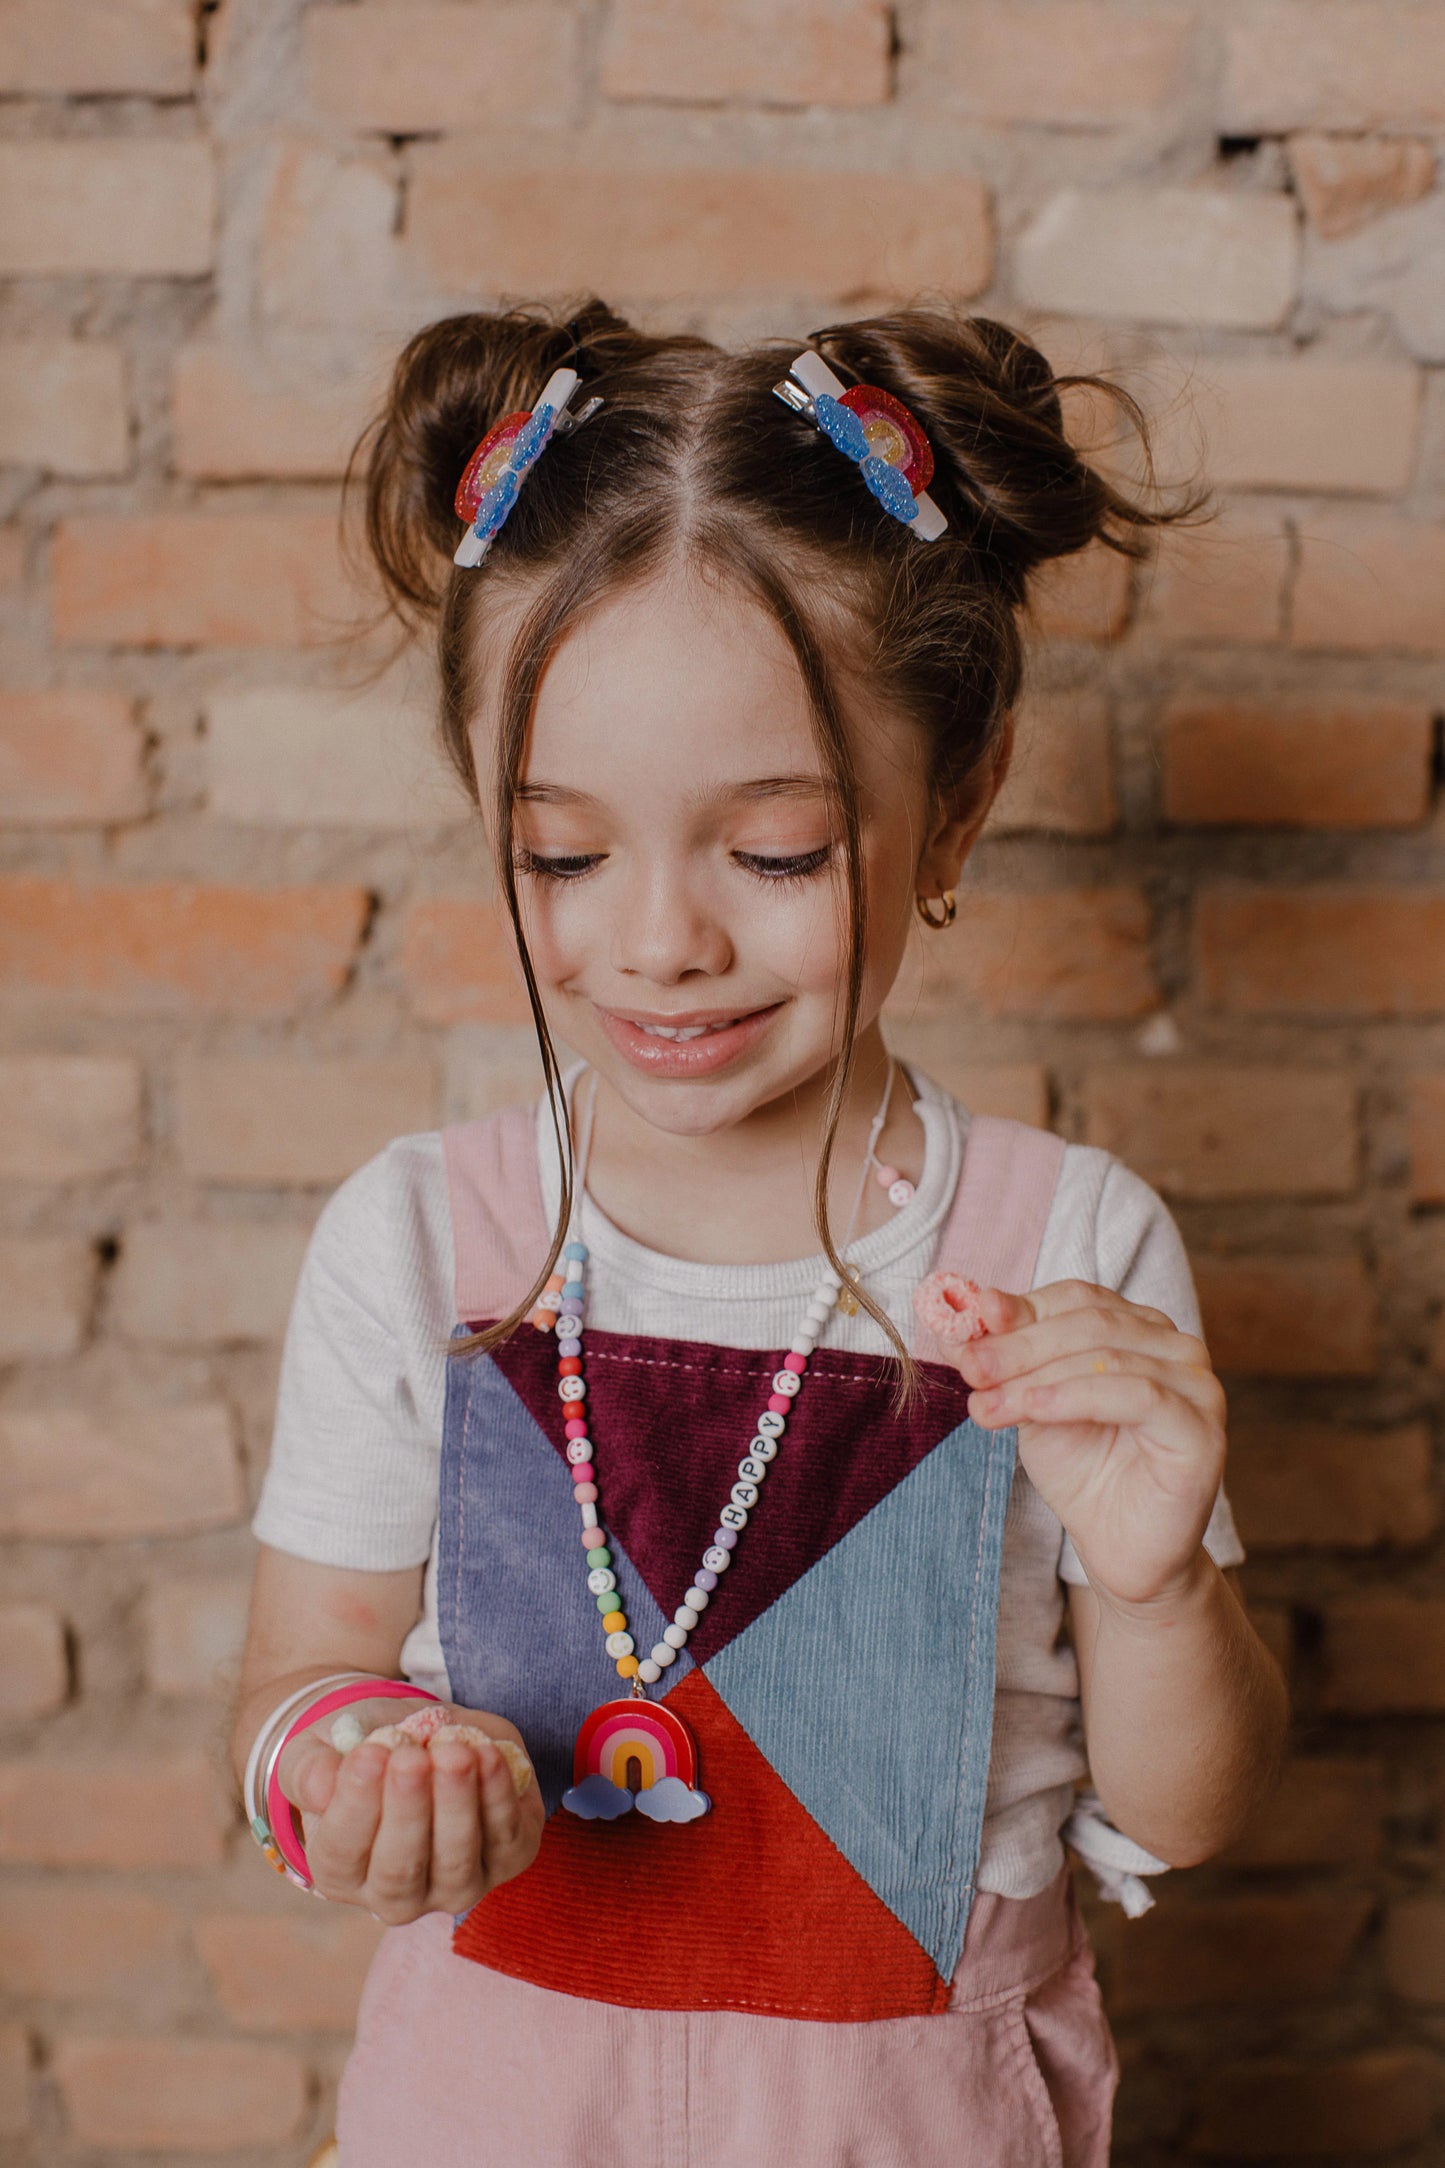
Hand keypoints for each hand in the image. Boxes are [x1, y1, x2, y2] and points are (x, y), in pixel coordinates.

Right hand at [276, 1697, 543, 1920]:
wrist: (421, 1740)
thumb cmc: (362, 1752)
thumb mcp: (318, 1751)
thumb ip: (310, 1769)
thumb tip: (320, 1787)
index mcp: (340, 1873)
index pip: (343, 1852)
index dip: (356, 1804)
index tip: (368, 1754)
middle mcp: (396, 1897)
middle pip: (401, 1868)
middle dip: (409, 1810)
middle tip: (411, 1756)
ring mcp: (455, 1886)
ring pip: (458, 1861)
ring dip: (457, 1804)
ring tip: (453, 1751)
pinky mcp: (507, 1859)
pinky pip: (507, 1838)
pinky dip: (500, 1796)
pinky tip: (487, 1753)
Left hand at [947, 1282, 1226, 1611]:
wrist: (1120, 1550)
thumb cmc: (1083, 1471)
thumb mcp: (1032, 1402)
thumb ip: (1007, 1358)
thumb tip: (962, 1313)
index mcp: (1138, 1327)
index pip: (1077, 1298)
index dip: (1019, 1311)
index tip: (964, 1330)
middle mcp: (1175, 1346)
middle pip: (1089, 1322)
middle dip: (1019, 1345)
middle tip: (970, 1367)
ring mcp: (1196, 1385)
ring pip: (1107, 1356)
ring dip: (1036, 1377)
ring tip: (987, 1405)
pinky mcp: (1202, 1428)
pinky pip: (1138, 1395)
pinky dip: (1077, 1397)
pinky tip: (1035, 1410)